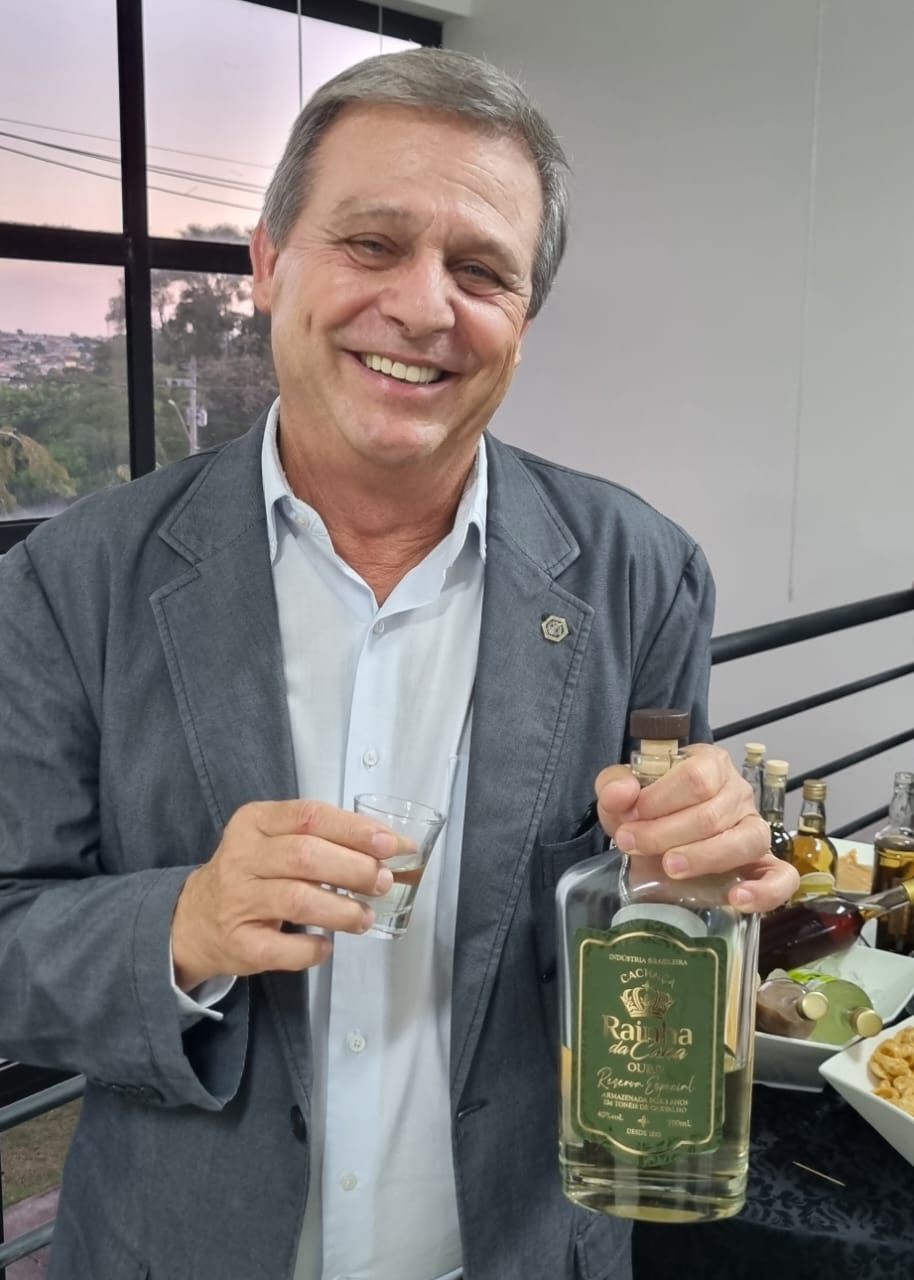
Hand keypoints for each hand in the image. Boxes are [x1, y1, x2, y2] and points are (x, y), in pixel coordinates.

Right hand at [171, 799, 404, 990]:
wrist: (192, 922)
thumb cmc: (251, 875)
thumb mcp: (274, 841)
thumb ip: (324, 839)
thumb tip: (388, 847)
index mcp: (255, 822)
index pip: (310, 816)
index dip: (355, 829)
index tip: (390, 844)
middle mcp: (241, 857)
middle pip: (306, 856)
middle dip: (354, 868)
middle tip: (382, 882)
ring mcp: (237, 900)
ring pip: (298, 900)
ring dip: (341, 910)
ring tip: (364, 917)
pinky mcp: (238, 943)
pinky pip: (282, 948)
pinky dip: (311, 948)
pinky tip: (326, 945)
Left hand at [594, 744, 798, 912]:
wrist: (657, 842)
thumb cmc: (646, 810)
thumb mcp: (622, 794)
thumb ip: (614, 786)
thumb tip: (621, 794)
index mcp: (709, 763)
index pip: (696, 776)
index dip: (659, 799)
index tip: (628, 819)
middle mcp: (738, 793)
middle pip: (713, 812)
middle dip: (665, 832)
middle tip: (632, 844)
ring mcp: (755, 830)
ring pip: (746, 841)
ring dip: (704, 857)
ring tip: (670, 868)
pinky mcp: (764, 866)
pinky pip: (782, 877)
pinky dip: (765, 891)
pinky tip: (737, 900)